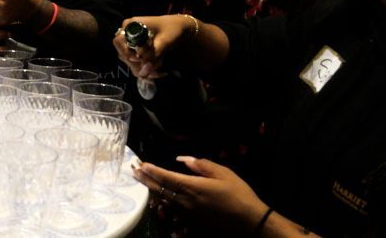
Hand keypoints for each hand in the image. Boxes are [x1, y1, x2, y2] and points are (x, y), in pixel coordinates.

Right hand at [112, 15, 194, 79]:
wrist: (181, 27)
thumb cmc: (172, 29)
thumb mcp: (164, 42)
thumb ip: (152, 56)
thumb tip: (142, 72)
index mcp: (131, 25)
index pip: (119, 42)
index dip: (127, 53)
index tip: (140, 59)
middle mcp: (128, 32)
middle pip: (123, 53)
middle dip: (137, 65)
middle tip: (154, 69)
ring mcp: (131, 41)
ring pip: (129, 60)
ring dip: (142, 68)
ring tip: (159, 68)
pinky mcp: (136, 48)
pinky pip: (135, 61)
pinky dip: (145, 67)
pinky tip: (157, 69)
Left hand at [133, 156, 267, 232]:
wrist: (250, 223)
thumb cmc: (239, 195)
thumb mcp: (223, 173)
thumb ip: (201, 165)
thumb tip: (182, 158)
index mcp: (192, 186)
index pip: (165, 177)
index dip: (151, 170)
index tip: (141, 164)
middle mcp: (185, 202)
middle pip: (159, 189)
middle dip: (146, 179)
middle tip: (134, 171)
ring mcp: (187, 216)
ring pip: (164, 203)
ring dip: (152, 193)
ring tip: (144, 185)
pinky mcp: (192, 227)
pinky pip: (174, 219)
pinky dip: (165, 213)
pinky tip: (159, 210)